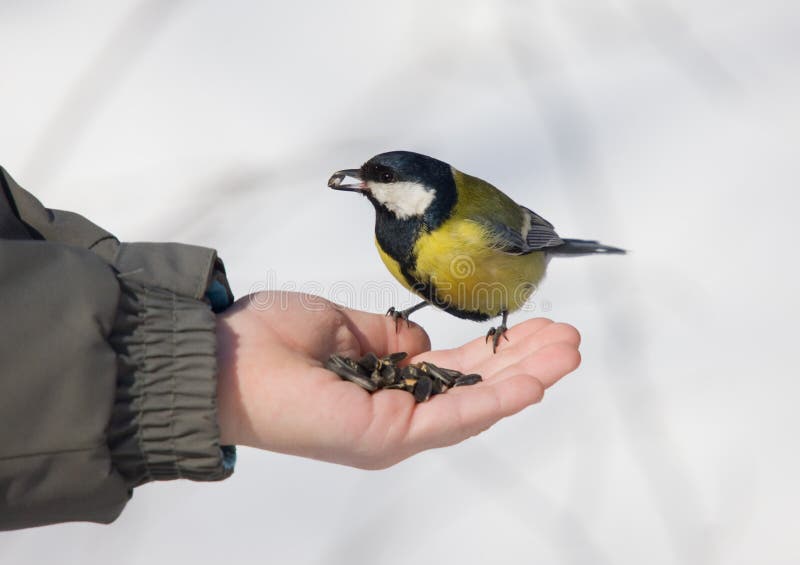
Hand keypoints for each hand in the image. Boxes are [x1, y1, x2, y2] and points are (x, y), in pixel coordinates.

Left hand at [215, 291, 580, 468]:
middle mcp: (396, 414)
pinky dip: (497, 398)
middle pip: (477, 389)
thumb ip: (389, 338)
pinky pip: (454, 417)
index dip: (498, 351)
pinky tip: (534, 380)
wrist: (221, 355)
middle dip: (525, 363)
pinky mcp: (387, 435)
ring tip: (569, 351)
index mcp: (386, 387)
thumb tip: (421, 344)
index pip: (457, 372)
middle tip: (570, 338)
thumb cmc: (270, 338)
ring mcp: (394, 430)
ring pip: (477, 405)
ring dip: (526, 377)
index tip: (536, 326)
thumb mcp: (344, 327)